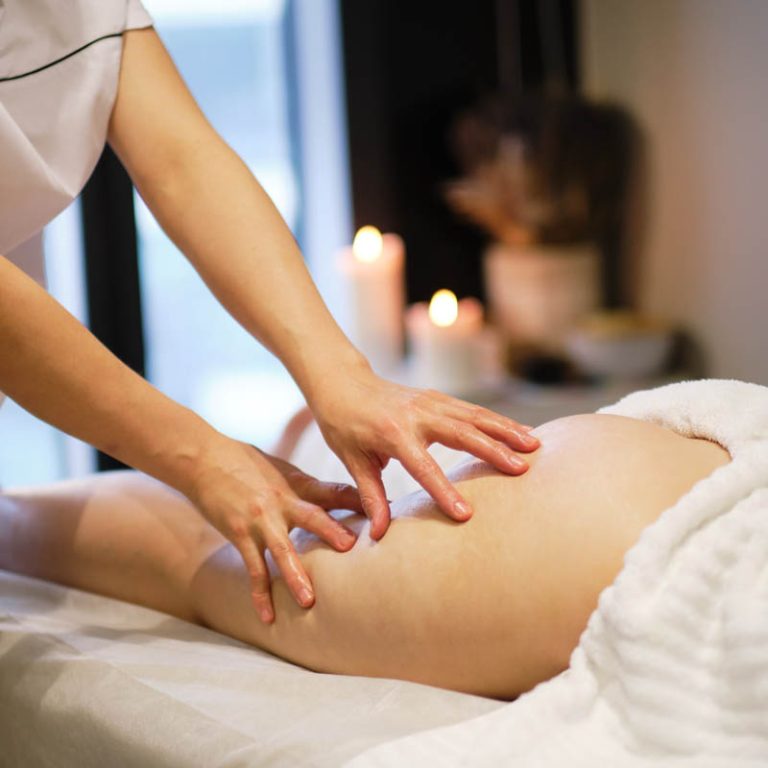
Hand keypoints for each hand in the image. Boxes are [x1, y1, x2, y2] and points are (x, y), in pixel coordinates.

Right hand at [188, 437, 362, 622]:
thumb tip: (335, 498)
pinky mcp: (239, 534)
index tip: (386, 510)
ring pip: (281, 551)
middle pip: (312, 517)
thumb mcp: (281, 469)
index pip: (334, 491)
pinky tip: (268, 616)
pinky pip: (253, 569)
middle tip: (352, 548)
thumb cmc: (244, 461)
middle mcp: (281, 501)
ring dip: (295, 575)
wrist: (203, 459)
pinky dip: (260, 594)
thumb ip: (307, 487)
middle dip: (332, 532)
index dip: (358, 501)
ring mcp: (259, 519)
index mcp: (296, 484)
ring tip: (310, 599)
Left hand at [310, 368, 539, 538]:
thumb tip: (378, 535)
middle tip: (522, 470)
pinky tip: (519, 431)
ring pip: (475, 416)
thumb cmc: (344, 427)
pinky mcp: (437, 397)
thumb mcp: (353, 462)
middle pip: (461, 433)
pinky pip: (473, 409)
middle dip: (493, 451)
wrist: (343, 384)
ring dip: (506, 430)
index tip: (466, 515)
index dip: (444, 491)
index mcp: (392, 434)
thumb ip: (370, 497)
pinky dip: (498, 420)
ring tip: (535, 446)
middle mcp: (416, 414)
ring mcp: (429, 402)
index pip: (422, 467)